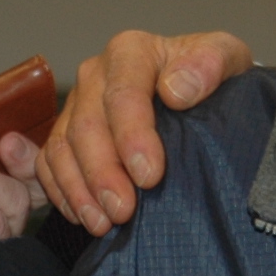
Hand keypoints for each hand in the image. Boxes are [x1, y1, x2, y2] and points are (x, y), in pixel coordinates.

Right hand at [37, 31, 252, 234]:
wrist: (194, 88)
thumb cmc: (208, 76)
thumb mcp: (226, 58)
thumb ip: (209, 64)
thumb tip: (177, 90)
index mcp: (130, 52)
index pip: (123, 94)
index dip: (132, 137)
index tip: (150, 176)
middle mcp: (94, 75)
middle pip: (87, 127)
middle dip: (102, 174)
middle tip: (123, 211)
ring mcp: (76, 105)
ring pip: (62, 149)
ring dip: (79, 191)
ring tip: (102, 223)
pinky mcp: (65, 133)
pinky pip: (49, 164)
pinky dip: (62, 193)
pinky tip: (84, 217)